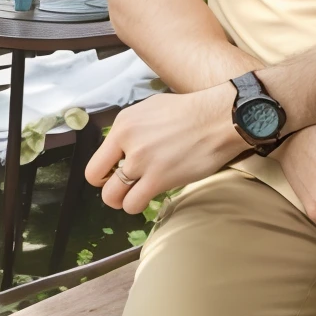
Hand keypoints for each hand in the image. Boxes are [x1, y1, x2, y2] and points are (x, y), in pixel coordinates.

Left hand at [86, 84, 241, 214]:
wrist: (218, 118)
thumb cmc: (191, 112)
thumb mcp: (151, 109)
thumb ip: (131, 130)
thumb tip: (121, 148)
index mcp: (123, 124)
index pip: (96, 160)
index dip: (102, 173)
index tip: (114, 176)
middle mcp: (128, 142)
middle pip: (97, 181)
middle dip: (109, 189)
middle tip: (124, 189)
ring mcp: (142, 161)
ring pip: (113, 197)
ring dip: (124, 200)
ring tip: (137, 195)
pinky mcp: (159, 178)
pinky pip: (134, 204)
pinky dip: (138, 205)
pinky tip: (150, 196)